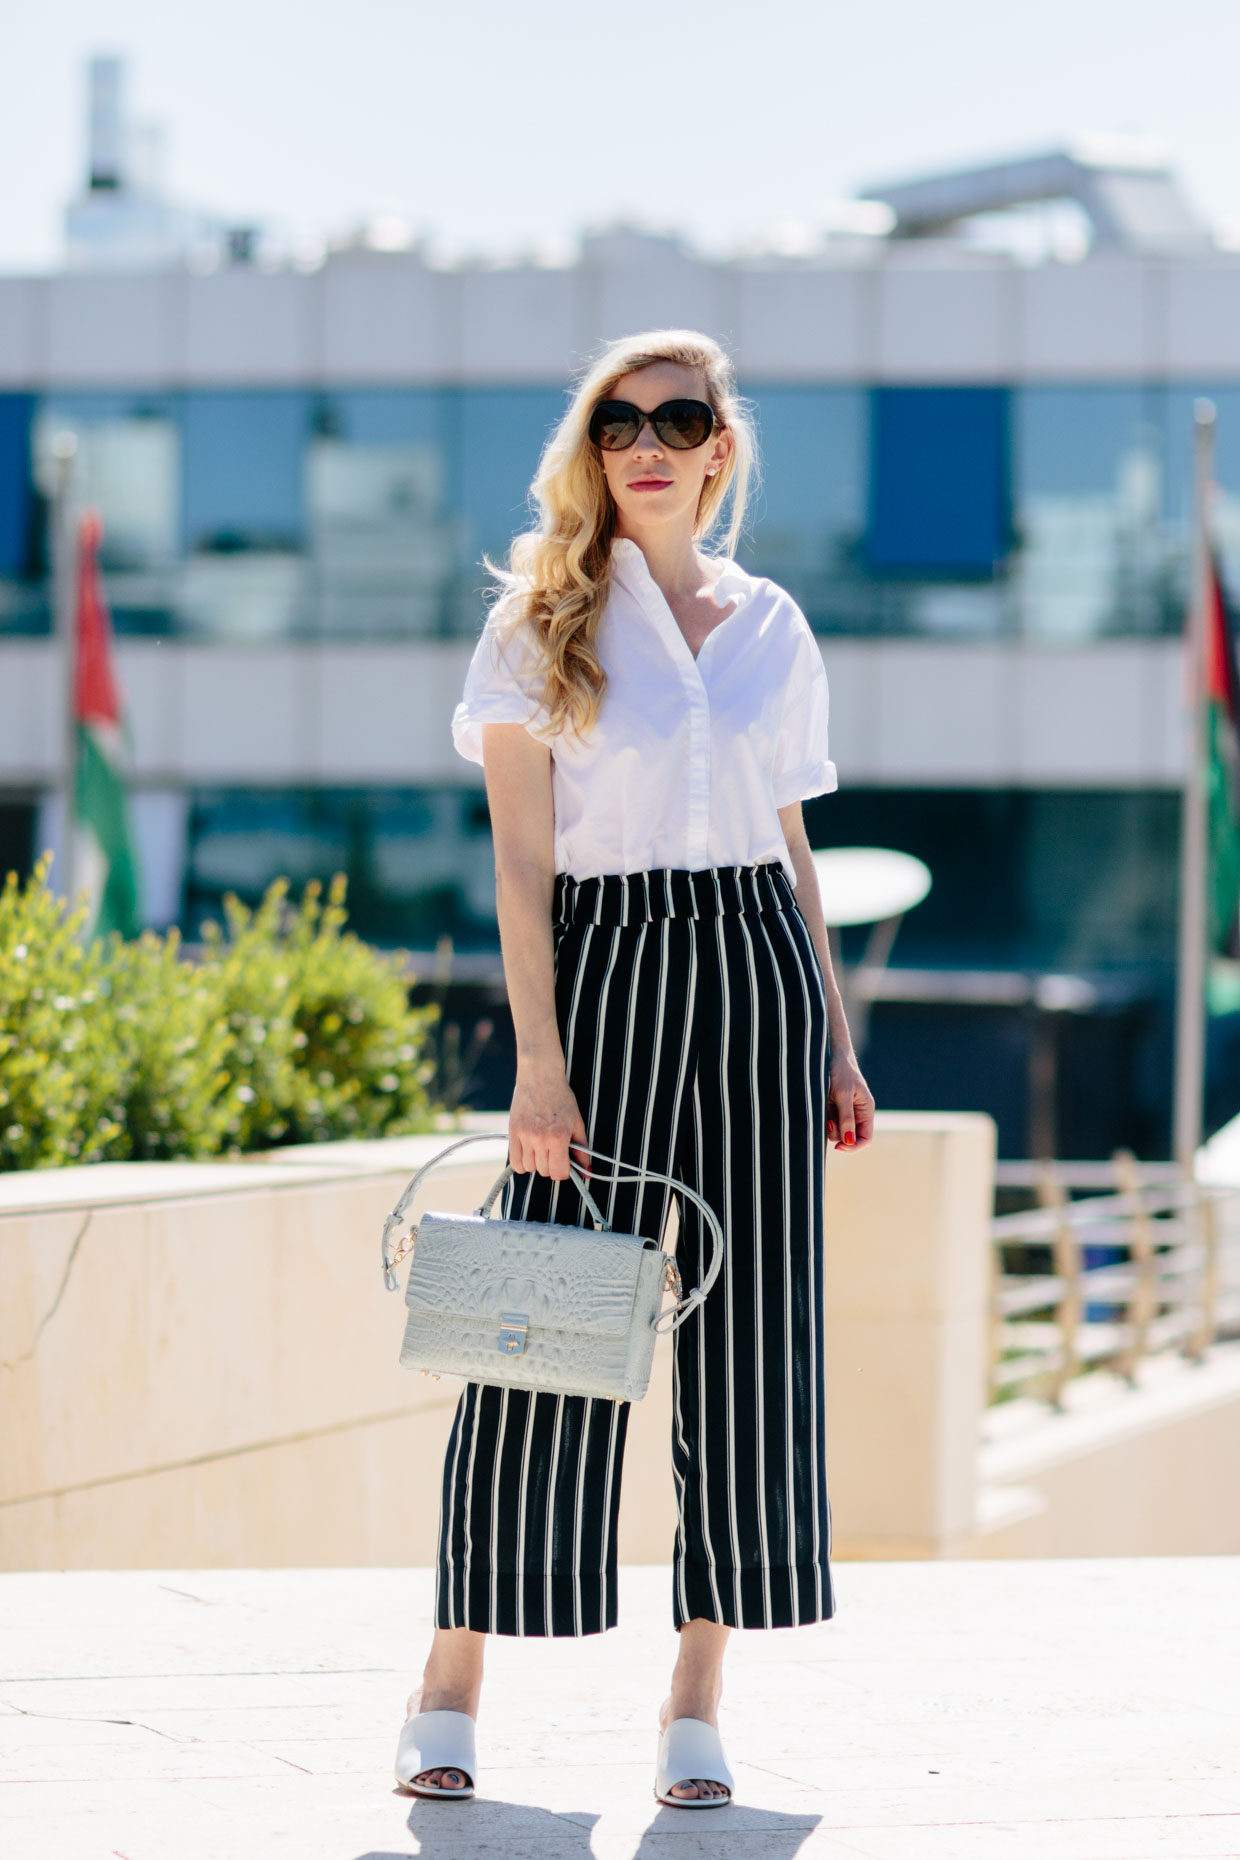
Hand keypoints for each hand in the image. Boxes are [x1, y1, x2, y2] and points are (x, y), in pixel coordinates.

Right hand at [509, 1059, 588, 1179]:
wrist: (540, 1076)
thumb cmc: (561, 1098)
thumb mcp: (577, 1122)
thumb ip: (582, 1150)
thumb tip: (587, 1173)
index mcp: (559, 1137)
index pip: (559, 1172)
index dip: (564, 1172)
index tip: (564, 1165)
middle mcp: (540, 1138)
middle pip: (544, 1171)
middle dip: (551, 1166)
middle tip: (554, 1153)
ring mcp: (525, 1135)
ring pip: (530, 1168)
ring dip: (537, 1164)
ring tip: (541, 1150)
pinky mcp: (513, 1132)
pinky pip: (515, 1161)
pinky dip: (522, 1163)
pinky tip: (529, 1153)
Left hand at [827, 1051, 874, 1151]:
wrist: (831, 1054)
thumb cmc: (841, 1071)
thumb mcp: (843, 1094)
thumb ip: (846, 1117)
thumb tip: (848, 1141)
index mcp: (866, 1110)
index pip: (865, 1138)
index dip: (853, 1147)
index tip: (838, 1147)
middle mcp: (857, 1114)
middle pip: (849, 1138)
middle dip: (838, 1133)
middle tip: (828, 1119)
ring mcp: (845, 1112)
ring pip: (837, 1131)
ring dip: (829, 1124)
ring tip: (826, 1106)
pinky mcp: (834, 1108)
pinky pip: (828, 1122)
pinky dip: (824, 1118)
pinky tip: (823, 1105)